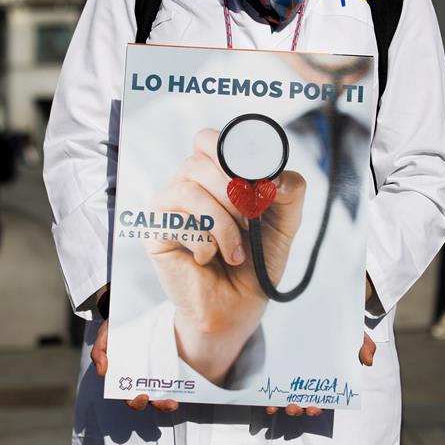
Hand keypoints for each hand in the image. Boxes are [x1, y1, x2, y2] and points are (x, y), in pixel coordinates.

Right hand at [91, 319, 177, 411]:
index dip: (136, 401)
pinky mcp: (170, 359)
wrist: (131, 312)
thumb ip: (99, 352)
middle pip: (151, 398)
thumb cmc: (116, 328)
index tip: (143, 397)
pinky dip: (181, 382)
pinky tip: (186, 383)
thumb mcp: (104, 337)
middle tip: (164, 402)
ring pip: (165, 391)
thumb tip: (102, 371)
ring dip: (169, 400)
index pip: (130, 395)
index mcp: (127, 376)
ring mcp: (158, 369)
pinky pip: (176, 373)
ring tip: (174, 401)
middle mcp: (143, 376)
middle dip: (158, 404)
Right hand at [146, 129, 306, 384]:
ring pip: (189, 188)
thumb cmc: (257, 260)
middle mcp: (187, 182)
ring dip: (222, 223)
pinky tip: (208, 258)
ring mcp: (167, 205)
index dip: (233, 155)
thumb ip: (290, 189)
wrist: (238, 306)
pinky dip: (202, 242)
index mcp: (215, 172)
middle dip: (235, 193)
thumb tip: (273, 176)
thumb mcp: (286, 221)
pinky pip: (174, 219)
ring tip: (234, 251)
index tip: (258, 183)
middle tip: (250, 223)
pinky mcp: (154, 231)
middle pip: (201, 160)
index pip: (210, 139)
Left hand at [264, 334, 374, 416]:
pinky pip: (272, 383)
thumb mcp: (355, 335)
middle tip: (296, 408)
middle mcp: (307, 378)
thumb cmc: (340, 328)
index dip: (318, 406)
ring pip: (286, 395)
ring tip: (283, 405)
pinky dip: (269, 395)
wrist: (324, 309)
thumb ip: (365, 346)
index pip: (321, 397)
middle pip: (302, 400)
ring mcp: (291, 373)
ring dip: (284, 406)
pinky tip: (267, 401)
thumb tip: (368, 362)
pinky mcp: (277, 365)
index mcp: (325, 376)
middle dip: (299, 408)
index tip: (314, 408)